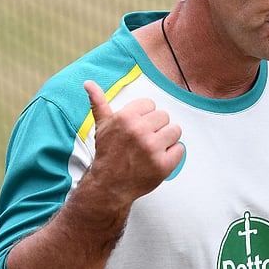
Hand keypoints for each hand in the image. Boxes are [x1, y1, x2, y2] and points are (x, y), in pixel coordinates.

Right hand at [83, 80, 183, 204]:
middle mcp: (139, 131)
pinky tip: (158, 159)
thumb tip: (88, 83)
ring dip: (167, 139)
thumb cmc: (108, 154)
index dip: (145, 117)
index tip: (137, 128)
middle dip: (156, 127)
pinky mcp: (163, 165)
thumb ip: (98, 102)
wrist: (109, 185)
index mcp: (125, 118)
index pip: (151, 104)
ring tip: (153, 148)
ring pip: (175, 130)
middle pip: (164, 116)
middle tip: (144, 140)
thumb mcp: (102, 126)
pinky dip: (172, 155)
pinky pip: (180, 149)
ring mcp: (152, 148)